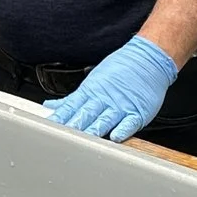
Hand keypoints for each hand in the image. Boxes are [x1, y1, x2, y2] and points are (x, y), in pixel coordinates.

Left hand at [47, 35, 177, 142]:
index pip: (70, 107)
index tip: (48, 127)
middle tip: (63, 136)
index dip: (59, 118)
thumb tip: (53, 106)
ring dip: (94, 129)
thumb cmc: (121, 70)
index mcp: (90, 93)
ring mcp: (120, 106)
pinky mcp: (138, 111)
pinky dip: (122, 129)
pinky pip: (129, 122)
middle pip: (85, 115)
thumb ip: (72, 100)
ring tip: (85, 139)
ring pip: (105, 120)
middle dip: (73, 126)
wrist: (148, 58)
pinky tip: (115, 136)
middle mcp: (103, 100)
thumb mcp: (92, 83)